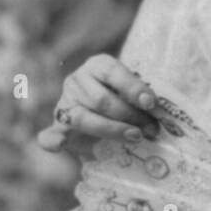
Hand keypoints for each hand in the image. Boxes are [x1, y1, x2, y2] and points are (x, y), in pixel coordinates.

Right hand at [37, 54, 159, 152]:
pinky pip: (50, 135)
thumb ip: (144, 98)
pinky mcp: (57, 127)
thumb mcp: (136, 92)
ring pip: (83, 118)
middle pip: (100, 99)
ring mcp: (64, 104)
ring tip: (135, 137)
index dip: (132, 87)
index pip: (112, 71)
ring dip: (111, 130)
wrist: (105, 115)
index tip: (150, 103)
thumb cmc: (127, 99)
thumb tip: (160, 110)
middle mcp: (77, 81)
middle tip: (151, 129)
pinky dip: (53, 141)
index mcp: (97, 65)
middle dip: (129, 116)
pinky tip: (61, 145)